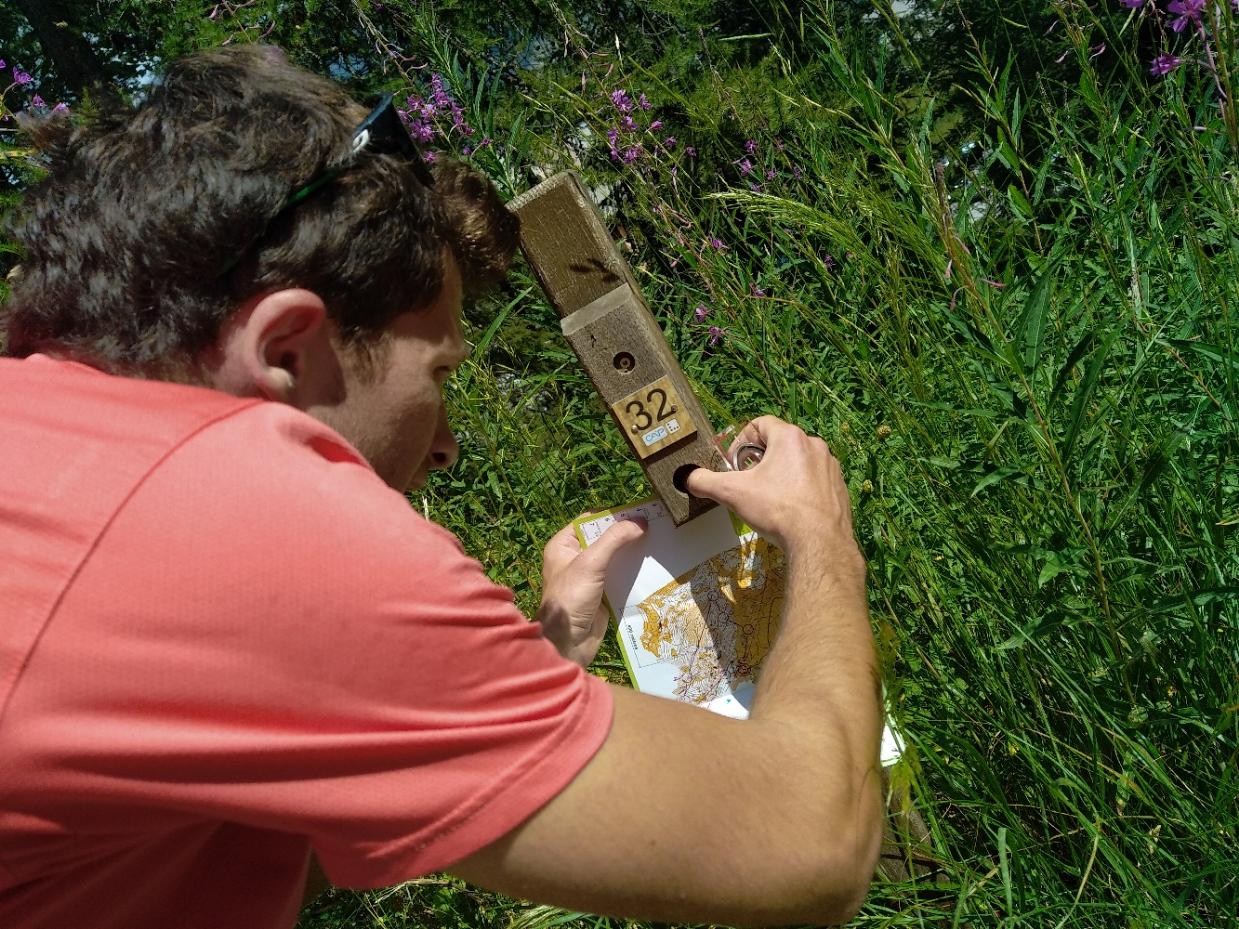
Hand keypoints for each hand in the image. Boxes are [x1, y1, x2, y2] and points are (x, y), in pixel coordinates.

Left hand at [536, 516, 646, 666]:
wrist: (568, 642)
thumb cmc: (570, 598)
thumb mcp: (590, 563)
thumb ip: (614, 540)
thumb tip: (640, 522)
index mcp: (563, 545)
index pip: (589, 520)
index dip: (612, 514)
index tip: (637, 510)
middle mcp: (575, 558)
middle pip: (604, 537)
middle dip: (626, 532)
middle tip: (654, 524)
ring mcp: (589, 576)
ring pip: (614, 557)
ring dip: (633, 551)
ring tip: (658, 541)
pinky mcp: (602, 592)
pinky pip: (620, 575)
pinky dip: (634, 570)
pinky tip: (652, 565)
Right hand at [687, 416, 861, 563]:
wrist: (820, 542)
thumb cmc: (777, 509)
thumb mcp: (733, 493)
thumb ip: (706, 481)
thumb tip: (687, 478)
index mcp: (790, 438)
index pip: (760, 424)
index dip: (741, 442)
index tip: (734, 466)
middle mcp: (814, 445)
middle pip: (779, 443)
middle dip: (760, 460)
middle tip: (749, 483)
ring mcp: (830, 466)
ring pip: (799, 462)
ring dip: (782, 474)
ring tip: (770, 499)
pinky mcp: (840, 487)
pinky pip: (815, 480)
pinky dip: (801, 489)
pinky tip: (792, 511)